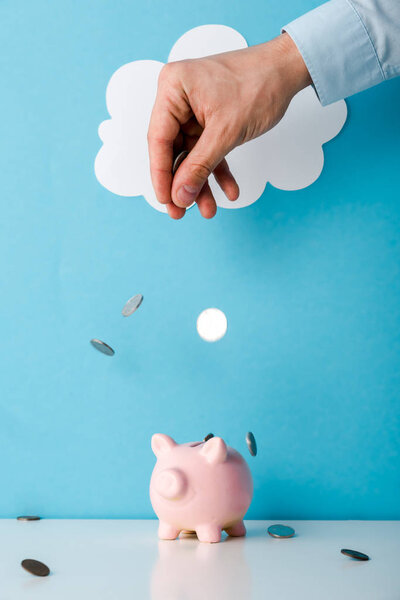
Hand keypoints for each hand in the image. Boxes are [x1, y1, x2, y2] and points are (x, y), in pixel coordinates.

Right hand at [147, 33, 310, 218]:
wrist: (288, 70)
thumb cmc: (258, 84)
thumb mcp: (226, 132)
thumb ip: (200, 166)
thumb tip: (180, 195)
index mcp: (172, 89)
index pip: (158, 139)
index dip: (161, 175)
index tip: (166, 201)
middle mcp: (178, 98)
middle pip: (173, 150)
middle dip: (183, 184)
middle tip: (181, 212)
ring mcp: (194, 110)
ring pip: (192, 155)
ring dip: (201, 183)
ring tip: (208, 210)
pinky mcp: (210, 120)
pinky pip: (209, 151)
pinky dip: (218, 170)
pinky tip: (229, 190)